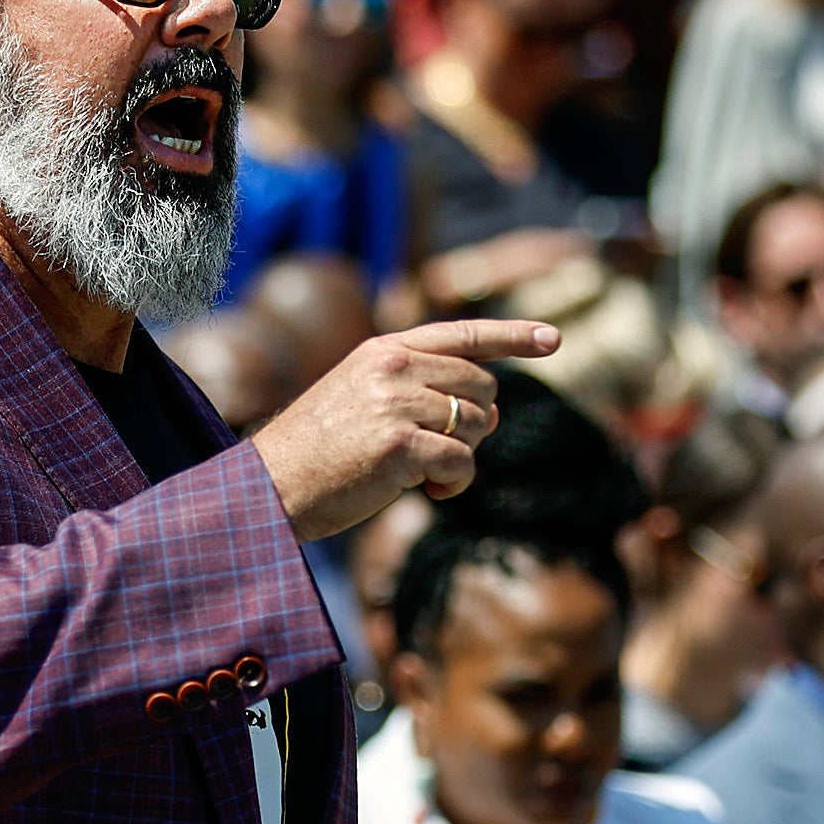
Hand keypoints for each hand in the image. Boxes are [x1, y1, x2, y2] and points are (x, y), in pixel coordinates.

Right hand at [251, 319, 559, 542]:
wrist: (270, 487)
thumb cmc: (319, 452)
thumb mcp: (363, 399)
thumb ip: (419, 390)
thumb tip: (491, 412)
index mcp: (384, 351)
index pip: (462, 334)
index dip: (513, 336)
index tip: (553, 338)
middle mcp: (393, 368)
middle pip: (482, 388)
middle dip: (472, 424)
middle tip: (433, 450)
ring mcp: (396, 404)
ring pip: (477, 425)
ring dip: (462, 456)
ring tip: (420, 471)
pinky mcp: (399, 446)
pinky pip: (463, 462)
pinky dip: (454, 483)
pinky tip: (425, 489)